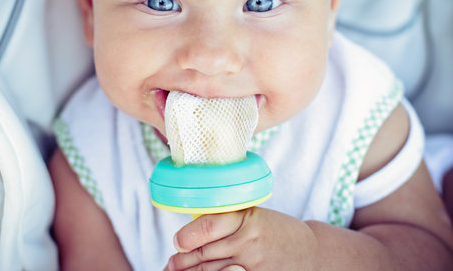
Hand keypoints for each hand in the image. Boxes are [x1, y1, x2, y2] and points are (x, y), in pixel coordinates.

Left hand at [166, 207, 316, 270]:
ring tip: (178, 270)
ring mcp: (254, 264)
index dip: (187, 236)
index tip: (178, 241)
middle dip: (183, 260)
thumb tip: (188, 234)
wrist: (311, 254)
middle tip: (172, 263)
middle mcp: (250, 240)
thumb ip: (226, 221)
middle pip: (206, 253)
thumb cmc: (276, 232)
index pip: (209, 225)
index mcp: (248, 218)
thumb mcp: (253, 217)